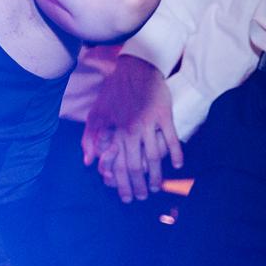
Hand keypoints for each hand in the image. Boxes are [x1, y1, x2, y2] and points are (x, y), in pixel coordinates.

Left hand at [82, 55, 183, 202]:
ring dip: (156, 175)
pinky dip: (175, 154)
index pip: (119, 165)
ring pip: (154, 156)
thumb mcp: (97, 113)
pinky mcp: (164, 115)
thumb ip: (90, 138)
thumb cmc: (114, 91)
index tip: (126, 197)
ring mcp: (149, 123)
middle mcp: (132, 130)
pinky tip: (176, 165)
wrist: (136, 68)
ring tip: (157, 186)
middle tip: (142, 197)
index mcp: (116, 131)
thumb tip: (88, 161)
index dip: (122, 184)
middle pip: (136, 165)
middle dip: (139, 185)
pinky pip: (172, 139)